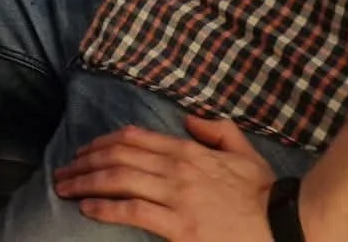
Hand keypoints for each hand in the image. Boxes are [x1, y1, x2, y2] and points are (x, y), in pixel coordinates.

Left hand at [53, 116, 276, 240]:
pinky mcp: (179, 228)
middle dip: (84, 163)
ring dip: (85, 182)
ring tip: (64, 188)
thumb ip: (216, 130)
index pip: (133, 139)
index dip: (102, 143)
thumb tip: (189, 119)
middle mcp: (176, 169)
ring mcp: (176, 197)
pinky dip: (105, 207)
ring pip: (118, 181)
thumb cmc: (265, 193)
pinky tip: (87, 208)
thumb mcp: (243, 150)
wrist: (284, 225)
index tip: (84, 151)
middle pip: (117, 158)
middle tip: (62, 171)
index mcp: (188, 150)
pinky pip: (133, 212)